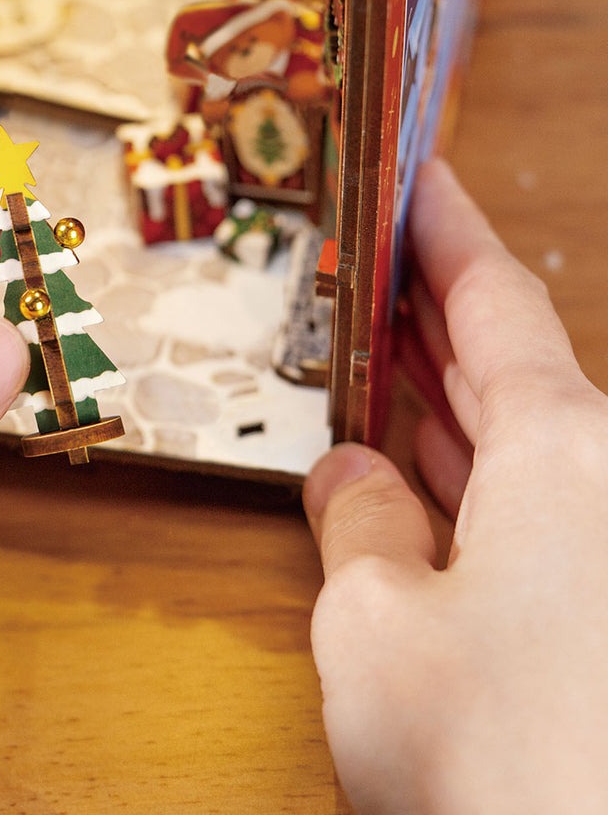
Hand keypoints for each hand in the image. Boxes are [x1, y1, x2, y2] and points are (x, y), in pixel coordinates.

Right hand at [303, 159, 607, 812]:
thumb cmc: (509, 768)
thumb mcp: (378, 629)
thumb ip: (357, 530)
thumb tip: (351, 479)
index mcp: (562, 456)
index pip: (494, 301)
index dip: (446, 230)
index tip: (420, 177)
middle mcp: (603, 486)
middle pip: (506, 361)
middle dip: (433, 307)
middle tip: (374, 261)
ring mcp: (606, 549)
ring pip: (515, 439)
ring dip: (442, 393)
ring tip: (378, 349)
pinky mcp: (599, 611)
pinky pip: (523, 509)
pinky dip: (464, 476)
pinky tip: (415, 471)